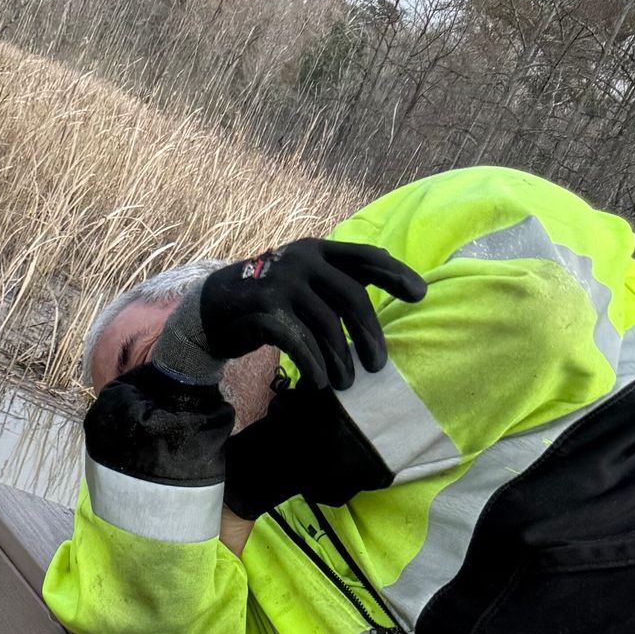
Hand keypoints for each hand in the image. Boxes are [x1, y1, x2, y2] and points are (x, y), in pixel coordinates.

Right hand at [192, 240, 426, 392]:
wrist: (214, 309)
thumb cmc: (270, 300)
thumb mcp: (305, 281)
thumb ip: (336, 283)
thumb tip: (383, 295)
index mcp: (318, 250)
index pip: (365, 258)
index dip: (395, 274)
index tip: (420, 295)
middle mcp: (302, 261)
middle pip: (351, 297)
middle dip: (368, 334)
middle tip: (378, 366)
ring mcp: (282, 284)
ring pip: (326, 324)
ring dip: (340, 358)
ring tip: (348, 383)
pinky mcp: (264, 312)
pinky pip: (298, 342)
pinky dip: (313, 365)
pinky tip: (321, 383)